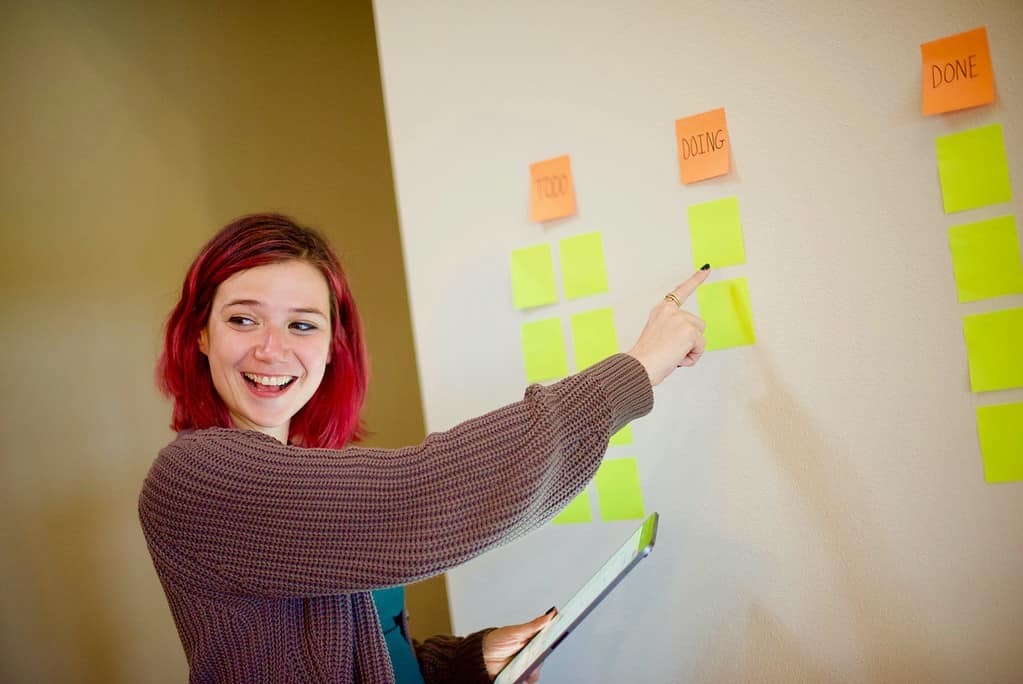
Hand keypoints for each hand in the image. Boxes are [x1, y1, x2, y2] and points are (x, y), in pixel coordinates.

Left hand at [482, 608, 556, 682]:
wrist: (480, 657)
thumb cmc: (496, 641)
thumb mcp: (515, 632)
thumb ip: (534, 625)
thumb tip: (551, 614)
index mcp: (532, 642)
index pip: (549, 641)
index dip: (556, 637)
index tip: (563, 631)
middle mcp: (530, 656)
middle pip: (542, 659)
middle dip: (540, 656)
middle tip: (534, 652)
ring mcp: (524, 668)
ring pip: (535, 673)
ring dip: (530, 669)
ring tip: (522, 664)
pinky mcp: (519, 678)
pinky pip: (527, 681)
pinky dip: (524, 678)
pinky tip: (519, 673)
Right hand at [627, 268, 709, 385]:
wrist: (640, 367)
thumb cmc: (646, 358)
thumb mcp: (658, 337)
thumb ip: (674, 331)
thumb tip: (690, 341)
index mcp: (660, 311)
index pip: (681, 292)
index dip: (695, 280)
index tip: (706, 268)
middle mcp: (670, 311)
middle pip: (697, 323)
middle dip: (689, 340)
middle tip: (669, 350)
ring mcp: (680, 319)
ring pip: (700, 335)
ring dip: (691, 348)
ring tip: (672, 355)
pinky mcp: (689, 331)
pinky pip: (701, 347)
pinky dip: (692, 357)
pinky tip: (677, 358)